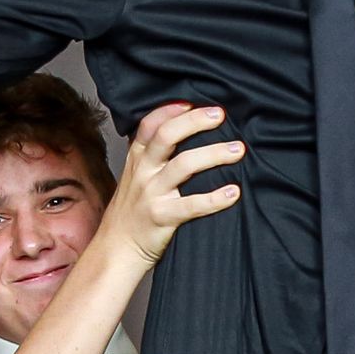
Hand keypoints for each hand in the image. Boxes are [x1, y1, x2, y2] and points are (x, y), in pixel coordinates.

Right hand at [95, 102, 244, 268]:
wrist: (116, 251)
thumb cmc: (132, 214)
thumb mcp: (134, 179)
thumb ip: (152, 158)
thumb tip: (182, 135)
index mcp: (137, 160)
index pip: (149, 125)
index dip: (170, 110)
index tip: (193, 102)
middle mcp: (143, 172)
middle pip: (167, 136)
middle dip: (195, 121)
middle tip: (220, 116)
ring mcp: (151, 194)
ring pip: (184, 165)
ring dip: (214, 154)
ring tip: (237, 150)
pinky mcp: (162, 217)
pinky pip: (192, 205)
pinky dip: (215, 198)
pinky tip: (233, 192)